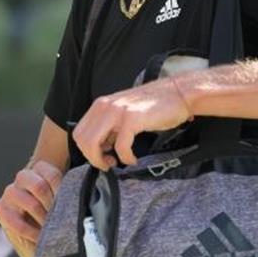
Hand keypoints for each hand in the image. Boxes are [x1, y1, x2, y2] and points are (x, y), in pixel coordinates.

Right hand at [0, 159, 64, 256]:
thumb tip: (86, 193)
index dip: (61, 192)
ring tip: (50, 229)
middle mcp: (23, 177)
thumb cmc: (55, 217)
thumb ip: (68, 195)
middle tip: (58, 220)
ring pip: (30, 203)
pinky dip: (31, 232)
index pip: (52, 175)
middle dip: (51, 207)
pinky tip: (39, 237)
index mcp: (40, 170)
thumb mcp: (64, 204)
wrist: (40, 240)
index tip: (67, 207)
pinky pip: (17, 222)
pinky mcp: (1, 208)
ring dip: (43, 220)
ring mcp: (10, 192)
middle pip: (40, 187)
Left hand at [72, 77, 192, 170]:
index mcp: (101, 105)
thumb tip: (101, 147)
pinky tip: (133, 159)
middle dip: (93, 158)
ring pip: (93, 144)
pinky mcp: (132, 119)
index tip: (102, 157)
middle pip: (82, 140)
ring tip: (117, 162)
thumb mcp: (124, 113)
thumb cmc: (155, 106)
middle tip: (108, 163)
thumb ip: (110, 127)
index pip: (79, 132)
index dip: (87, 150)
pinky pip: (120, 147)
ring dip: (102, 160)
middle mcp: (105, 106)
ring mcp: (117, 111)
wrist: (178, 93)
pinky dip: (125, 158)